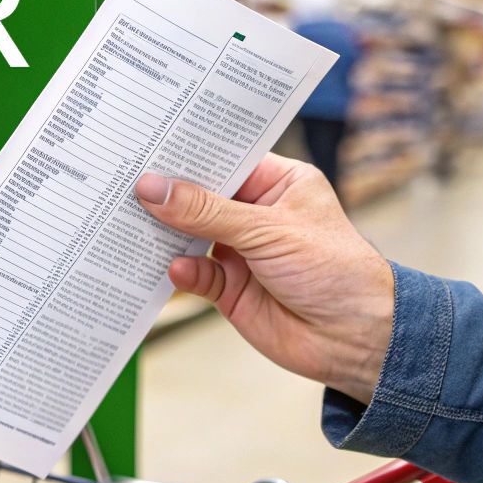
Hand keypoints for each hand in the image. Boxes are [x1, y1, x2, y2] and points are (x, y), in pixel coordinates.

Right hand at [134, 155, 394, 402]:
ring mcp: (241, 252)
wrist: (356, 338)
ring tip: (132, 222)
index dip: (190, 153)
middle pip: (201, 198)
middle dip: (169, 194)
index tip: (148, 143)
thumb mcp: (268, 230)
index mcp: (278, 183)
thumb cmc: (335, 270)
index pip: (226, 159)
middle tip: (126, 181)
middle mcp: (257, 214)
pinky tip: (174, 270)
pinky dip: (181, 272)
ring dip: (167, 234)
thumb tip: (153, 188)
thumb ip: (207, 211)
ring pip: (190, 236)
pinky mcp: (230, 288)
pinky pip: (195, 275)